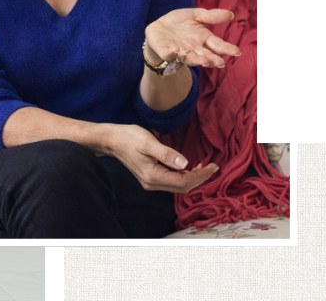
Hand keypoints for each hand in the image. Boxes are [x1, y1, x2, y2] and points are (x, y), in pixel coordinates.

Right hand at [102, 124, 217, 192]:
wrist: (112, 140)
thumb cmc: (129, 138)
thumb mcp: (148, 142)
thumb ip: (167, 154)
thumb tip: (185, 163)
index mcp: (153, 176)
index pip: (183, 182)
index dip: (200, 176)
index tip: (213, 166)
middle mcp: (152, 183)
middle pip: (182, 187)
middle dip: (200, 179)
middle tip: (213, 167)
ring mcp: (151, 182)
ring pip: (178, 186)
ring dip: (193, 178)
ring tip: (205, 167)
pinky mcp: (150, 177)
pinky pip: (172, 181)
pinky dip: (184, 176)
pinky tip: (190, 167)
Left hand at [146, 8, 241, 68]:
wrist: (159, 27)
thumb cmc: (180, 22)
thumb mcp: (196, 15)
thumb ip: (211, 16)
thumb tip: (230, 14)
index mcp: (204, 39)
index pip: (217, 45)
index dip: (226, 49)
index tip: (236, 52)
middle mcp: (194, 49)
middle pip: (206, 55)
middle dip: (212, 59)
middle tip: (220, 62)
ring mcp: (180, 52)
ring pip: (190, 58)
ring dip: (196, 60)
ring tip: (203, 60)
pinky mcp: (165, 51)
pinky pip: (168, 54)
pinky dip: (171, 54)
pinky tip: (175, 51)